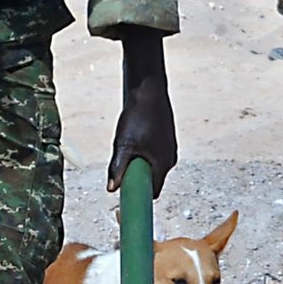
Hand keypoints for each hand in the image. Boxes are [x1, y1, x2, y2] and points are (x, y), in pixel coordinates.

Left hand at [107, 27, 177, 197]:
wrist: (148, 89)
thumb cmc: (138, 117)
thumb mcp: (123, 145)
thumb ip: (118, 168)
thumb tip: (112, 189)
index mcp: (163, 164)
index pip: (151, 192)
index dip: (138, 194)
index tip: (124, 191)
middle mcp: (170, 159)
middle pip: (151, 179)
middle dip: (135, 176)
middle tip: (120, 163)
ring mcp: (169, 148)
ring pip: (151, 165)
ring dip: (138, 162)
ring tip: (126, 144)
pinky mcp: (166, 139)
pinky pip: (153, 154)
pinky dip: (142, 152)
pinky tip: (134, 136)